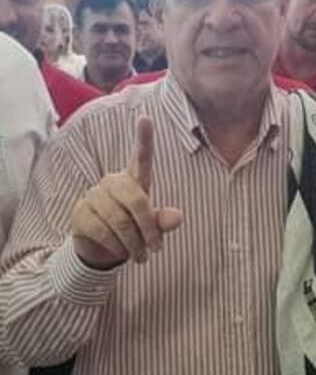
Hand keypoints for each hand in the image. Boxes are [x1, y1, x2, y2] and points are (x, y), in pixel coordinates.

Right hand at [70, 117, 182, 269]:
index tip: (146, 118)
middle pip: (137, 201)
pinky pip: (103, 231)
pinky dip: (117, 247)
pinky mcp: (80, 213)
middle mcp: (113, 183)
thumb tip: (177, 217)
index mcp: (134, 180)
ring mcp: (94, 196)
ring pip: (121, 221)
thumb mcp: (152, 226)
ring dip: (134, 244)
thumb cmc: (133, 230)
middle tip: (156, 250)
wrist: (101, 249)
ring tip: (141, 257)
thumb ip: (164, 220)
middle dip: (149, 229)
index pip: (141, 157)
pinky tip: (121, 254)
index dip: (144, 138)